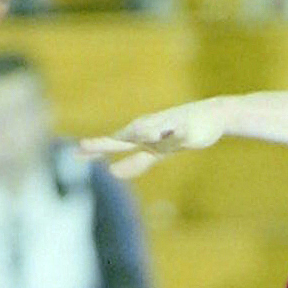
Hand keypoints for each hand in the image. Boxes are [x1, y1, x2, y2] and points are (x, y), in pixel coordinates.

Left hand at [81, 99, 226, 180]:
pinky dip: (172, 133)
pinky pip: (179, 133)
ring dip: (138, 133)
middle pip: (125, 136)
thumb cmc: (180, 132)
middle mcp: (151, 130)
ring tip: (125, 138)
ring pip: (151, 131)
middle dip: (106, 142)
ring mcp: (169, 128)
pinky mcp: (188, 130)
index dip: (95, 149)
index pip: (114, 144)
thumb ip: (136, 162)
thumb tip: (112, 172)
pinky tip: (167, 133)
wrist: (212, 116)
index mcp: (142, 136)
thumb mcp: (157, 152)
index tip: (75, 154)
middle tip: (84, 145)